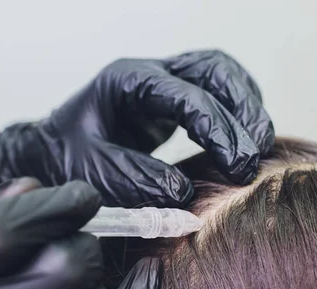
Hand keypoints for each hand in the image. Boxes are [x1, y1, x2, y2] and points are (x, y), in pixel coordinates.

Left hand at [0, 50, 274, 207]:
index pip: (186, 94)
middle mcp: (151, 73)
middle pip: (213, 70)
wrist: (52, 148)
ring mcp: (165, 82)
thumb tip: (183, 192)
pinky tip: (247, 135)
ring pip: (220, 74)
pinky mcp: (174, 100)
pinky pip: (216, 91)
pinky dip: (239, 108)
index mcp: (128, 82)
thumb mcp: (90, 172)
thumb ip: (133, 180)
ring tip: (263, 144)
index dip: (218, 128)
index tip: (238, 165)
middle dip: (242, 110)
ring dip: (247, 105)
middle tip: (256, 155)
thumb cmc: (66, 157)